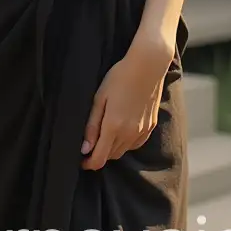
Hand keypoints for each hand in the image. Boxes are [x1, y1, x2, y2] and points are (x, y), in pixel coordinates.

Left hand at [80, 37, 172, 170]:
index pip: (99, 159)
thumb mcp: (99, 98)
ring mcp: (142, 131)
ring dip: (111, 149)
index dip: (88, 163)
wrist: (148, 66)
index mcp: (114, 126)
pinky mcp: (150, 127)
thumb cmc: (119, 77)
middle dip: (98, 154)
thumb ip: (92, 125)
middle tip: (89, 143)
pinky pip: (134, 144)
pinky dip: (124, 143)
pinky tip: (120, 129)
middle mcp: (129, 133)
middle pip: (110, 157)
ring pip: (122, 151)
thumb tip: (84, 149)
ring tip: (103, 134)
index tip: (80, 159)